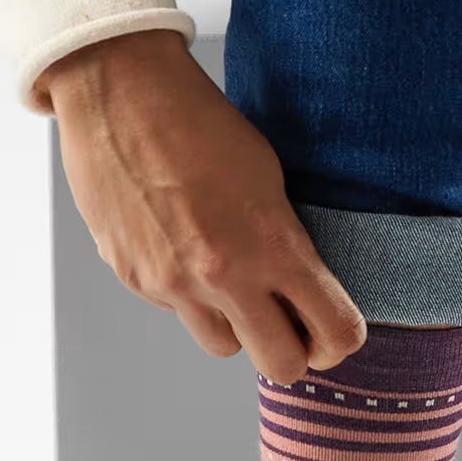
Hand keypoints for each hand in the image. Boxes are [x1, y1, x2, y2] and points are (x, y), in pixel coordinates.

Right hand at [41, 29, 366, 384]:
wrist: (120, 94)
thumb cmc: (200, 121)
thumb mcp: (269, 177)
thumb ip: (285, 241)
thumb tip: (300, 288)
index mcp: (271, 245)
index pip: (334, 332)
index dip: (340, 338)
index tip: (335, 326)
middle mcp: (222, 276)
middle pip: (281, 366)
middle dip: (292, 350)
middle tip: (290, 322)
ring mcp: (173, 284)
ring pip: (224, 347)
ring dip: (236, 326)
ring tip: (232, 281)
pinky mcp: (134, 280)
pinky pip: (177, 312)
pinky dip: (189, 295)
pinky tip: (184, 247)